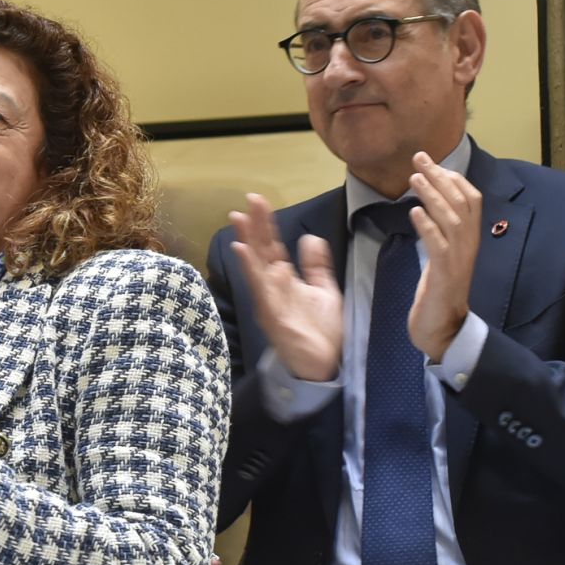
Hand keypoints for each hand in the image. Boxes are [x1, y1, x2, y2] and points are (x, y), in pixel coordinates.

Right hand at [230, 195, 342, 382]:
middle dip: (254, 225)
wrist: (322, 365)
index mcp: (284, 279)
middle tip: (248, 200)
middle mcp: (272, 286)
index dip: (266, 224)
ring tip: (239, 218)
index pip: (272, 245)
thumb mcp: (324, 290)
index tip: (259, 202)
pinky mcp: (271, 312)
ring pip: (255, 264)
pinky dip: (250, 267)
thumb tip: (309, 238)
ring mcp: (269, 299)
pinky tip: (243, 250)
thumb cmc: (320, 331)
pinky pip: (259, 287)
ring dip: (247, 240)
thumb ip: (316, 266)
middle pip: (261, 250)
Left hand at [406, 151, 481, 360]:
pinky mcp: (445, 274)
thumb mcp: (441, 257)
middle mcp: (469, 244)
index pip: (469, 199)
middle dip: (440, 177)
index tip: (432, 163)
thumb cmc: (439, 292)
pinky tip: (414, 212)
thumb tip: (428, 210)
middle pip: (461, 202)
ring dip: (432, 195)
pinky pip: (438, 245)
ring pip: (450, 219)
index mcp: (469, 239)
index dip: (452, 178)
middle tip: (419, 158)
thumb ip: (439, 234)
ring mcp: (459, 259)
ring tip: (415, 177)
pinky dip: (427, 227)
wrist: (443, 328)